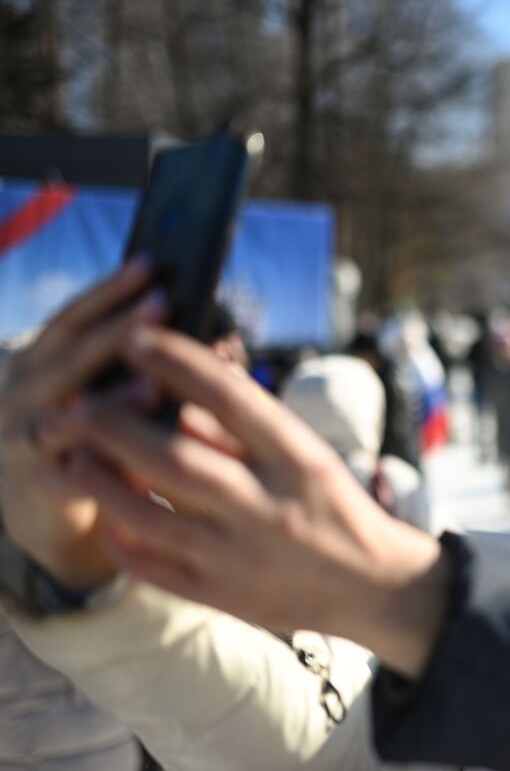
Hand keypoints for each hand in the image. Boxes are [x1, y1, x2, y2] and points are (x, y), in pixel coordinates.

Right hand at [0, 259, 162, 589]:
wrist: (43, 506)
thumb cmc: (90, 436)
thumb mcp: (103, 393)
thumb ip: (141, 367)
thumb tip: (222, 344)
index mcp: (40, 361)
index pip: (73, 316)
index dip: (109, 290)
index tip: (149, 264)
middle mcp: (25, 392)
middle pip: (72, 355)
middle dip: (119, 330)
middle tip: (162, 303)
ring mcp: (26, 438)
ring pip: (68, 414)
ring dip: (114, 399)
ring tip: (155, 383)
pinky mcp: (40, 485)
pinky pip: (76, 471)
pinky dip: (107, 461)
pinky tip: (141, 455)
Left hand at [44, 323, 450, 675]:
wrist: (373, 585)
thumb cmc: (332, 505)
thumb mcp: (306, 455)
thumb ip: (244, 430)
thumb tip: (176, 403)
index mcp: (298, 461)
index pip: (231, 399)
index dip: (179, 363)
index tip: (136, 339)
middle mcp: (268, 507)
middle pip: (173, 459)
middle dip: (115, 426)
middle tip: (81, 403)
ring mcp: (241, 556)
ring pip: (147, 516)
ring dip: (100, 482)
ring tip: (77, 457)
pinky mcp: (222, 596)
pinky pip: (152, 567)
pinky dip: (121, 536)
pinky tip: (109, 514)